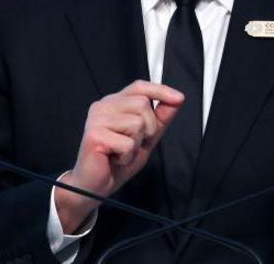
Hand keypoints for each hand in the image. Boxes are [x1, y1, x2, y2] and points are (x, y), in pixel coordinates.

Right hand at [55, 80, 183, 232]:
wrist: (95, 186)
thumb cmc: (116, 162)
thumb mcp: (145, 138)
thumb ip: (160, 119)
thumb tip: (176, 100)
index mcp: (114, 104)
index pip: (139, 87)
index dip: (160, 90)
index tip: (178, 98)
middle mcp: (103, 106)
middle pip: (142, 104)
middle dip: (148, 128)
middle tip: (132, 143)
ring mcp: (97, 119)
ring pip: (137, 124)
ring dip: (136, 145)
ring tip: (121, 152)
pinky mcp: (95, 135)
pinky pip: (127, 143)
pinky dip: (127, 157)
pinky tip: (115, 159)